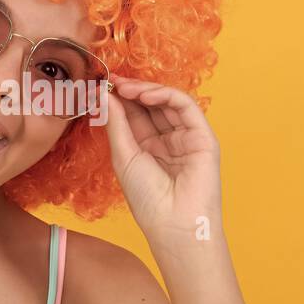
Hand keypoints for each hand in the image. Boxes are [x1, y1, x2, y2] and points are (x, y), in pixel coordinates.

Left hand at [103, 74, 223, 244]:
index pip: (133, 114)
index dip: (119, 98)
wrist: (173, 224)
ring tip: (125, 87)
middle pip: (149, 105)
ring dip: (145, 89)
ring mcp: (186, 137)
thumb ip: (116, 124)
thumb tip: (106, 94)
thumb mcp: (123, 157)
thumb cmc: (147, 199)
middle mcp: (167, 140)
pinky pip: (186, 106)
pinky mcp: (203, 136)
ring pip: (167, 102)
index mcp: (147, 147)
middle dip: (131, 90)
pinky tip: (145, 94)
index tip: (101, 84)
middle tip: (112, 80)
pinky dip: (165, 95)